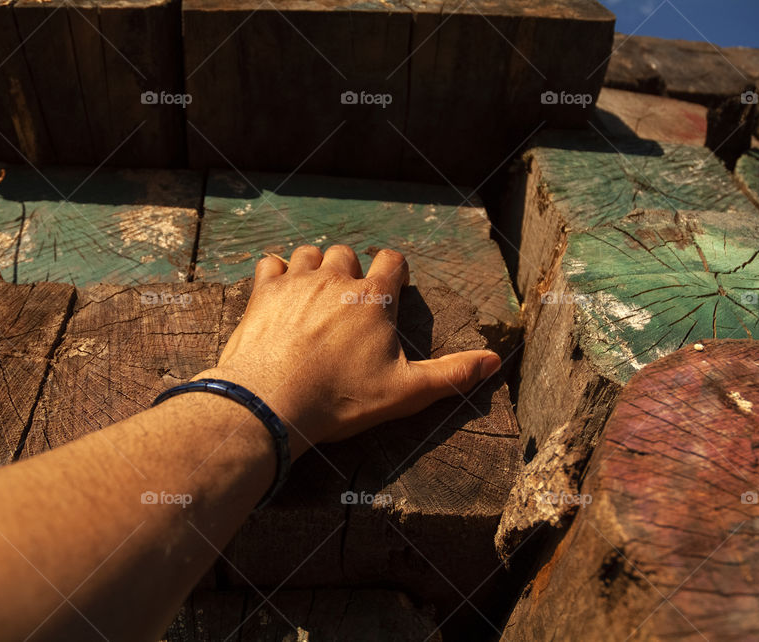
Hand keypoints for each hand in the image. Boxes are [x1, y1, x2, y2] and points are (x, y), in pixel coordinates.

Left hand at [194, 245, 500, 458]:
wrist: (271, 403)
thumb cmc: (340, 399)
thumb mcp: (405, 392)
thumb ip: (451, 374)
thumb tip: (494, 361)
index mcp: (373, 298)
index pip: (392, 261)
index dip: (395, 269)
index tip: (392, 285)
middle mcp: (335, 279)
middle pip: (347, 254)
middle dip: (351, 270)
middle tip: (349, 298)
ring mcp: (296, 283)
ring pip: (309, 254)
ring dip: (315, 266)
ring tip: (315, 291)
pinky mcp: (263, 294)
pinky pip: (269, 264)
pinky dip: (276, 272)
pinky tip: (279, 290)